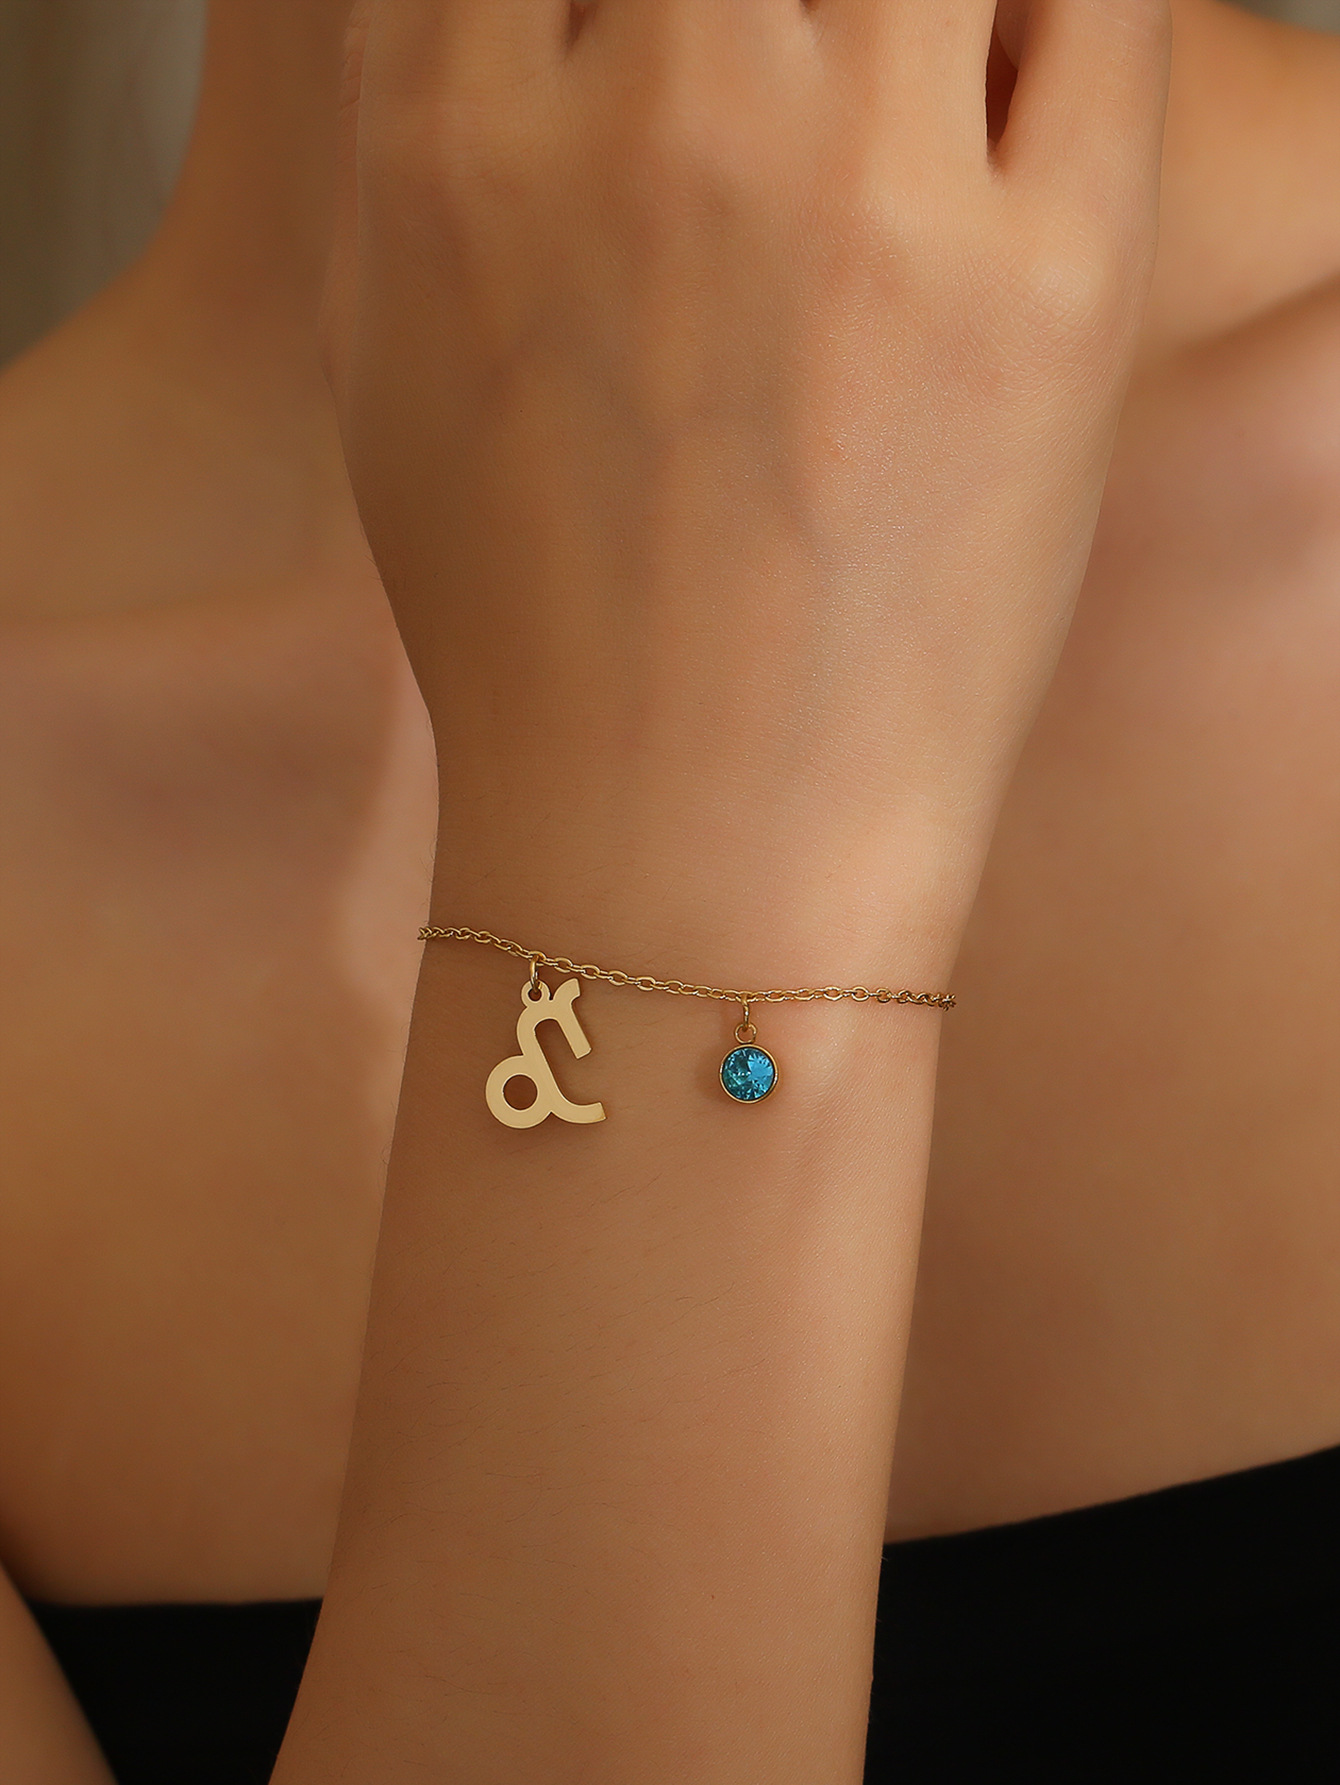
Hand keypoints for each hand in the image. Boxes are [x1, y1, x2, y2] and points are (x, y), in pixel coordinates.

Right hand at [327, 0, 1168, 970]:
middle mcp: (662, 123)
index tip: (665, 40)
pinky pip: (1095, 13)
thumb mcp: (389, 364)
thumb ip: (423, 133)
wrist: (688, 839)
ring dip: (900, 7)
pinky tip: (1008, 86)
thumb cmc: (538, 632)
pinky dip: (1054, 17)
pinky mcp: (1057, 280)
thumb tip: (507, 7)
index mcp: (463, 141)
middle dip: (748, 7)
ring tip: (889, 100)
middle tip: (774, 83)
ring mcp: (870, 192)